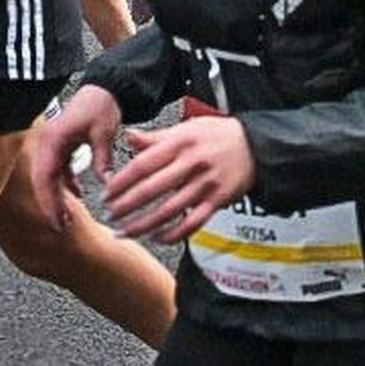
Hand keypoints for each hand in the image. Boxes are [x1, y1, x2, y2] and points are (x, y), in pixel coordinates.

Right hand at [30, 85, 122, 231]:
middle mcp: (46, 144)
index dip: (48, 202)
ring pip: (48, 177)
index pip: (44, 178)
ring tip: (67, 218)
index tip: (56, 221)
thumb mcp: (104, 132)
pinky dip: (64, 184)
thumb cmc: (101, 104)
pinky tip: (76, 194)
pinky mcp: (60, 147)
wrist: (103, 88)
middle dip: (50, 205)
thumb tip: (105, 183)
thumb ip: (102, 157)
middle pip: (42, 182)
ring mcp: (51, 146)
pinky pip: (57, 170)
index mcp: (52, 141)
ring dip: (56, 196)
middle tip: (61, 226)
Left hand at [103, 116, 256, 242]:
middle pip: (151, 190)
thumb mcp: (188, 127)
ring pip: (168, 211)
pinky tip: (157, 238)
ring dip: (142, 225)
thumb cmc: (221, 134)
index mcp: (181, 143)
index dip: (121, 182)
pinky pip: (192, 223)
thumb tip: (129, 137)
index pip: (143, 165)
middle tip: (109, 215)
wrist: (259, 145)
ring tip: (124, 232)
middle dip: (125, 206)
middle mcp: (193, 163)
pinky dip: (173, 234)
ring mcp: (206, 184)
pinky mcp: (218, 200)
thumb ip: (157, 137)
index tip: (106, 192)